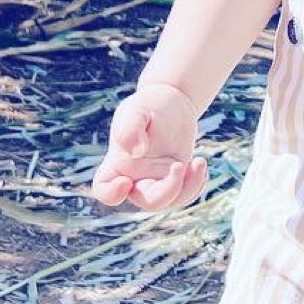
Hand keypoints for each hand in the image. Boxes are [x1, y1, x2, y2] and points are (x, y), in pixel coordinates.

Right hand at [88, 83, 207, 209]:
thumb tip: (137, 152)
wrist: (173, 102)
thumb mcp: (137, 110)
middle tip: (179, 164)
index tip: (126, 181)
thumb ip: (131, 128)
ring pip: (171, 201)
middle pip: (147, 201)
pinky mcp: (176, 178)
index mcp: (118, 163)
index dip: (111, 194)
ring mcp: (157, 180)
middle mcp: (136, 177)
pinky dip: (197, 185)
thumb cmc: (149, 104)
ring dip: (188, 187)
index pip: (103, 189)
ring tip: (199, 161)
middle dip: (168, 189)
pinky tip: (199, 164)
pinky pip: (186, 194)